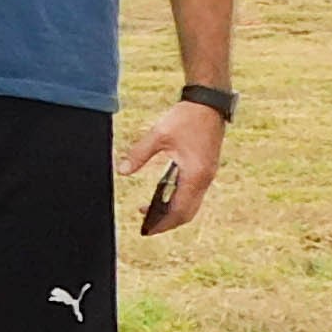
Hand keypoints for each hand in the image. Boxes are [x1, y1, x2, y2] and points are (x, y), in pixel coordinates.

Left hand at [124, 97, 226, 232]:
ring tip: (149, 211)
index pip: (179, 210)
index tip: (147, 229)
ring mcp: (207, 174)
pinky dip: (178, 198)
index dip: (163, 223)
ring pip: (191, 203)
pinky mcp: (206, 168)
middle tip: (147, 225)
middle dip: (167, 222)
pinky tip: (161, 194)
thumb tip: (121, 171)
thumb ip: (139, 154)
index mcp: (194, 175)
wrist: (210, 102)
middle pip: (187, 212)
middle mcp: (204, 179)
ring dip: (172, 210)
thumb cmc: (186, 117)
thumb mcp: (159, 135)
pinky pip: (193, 192)